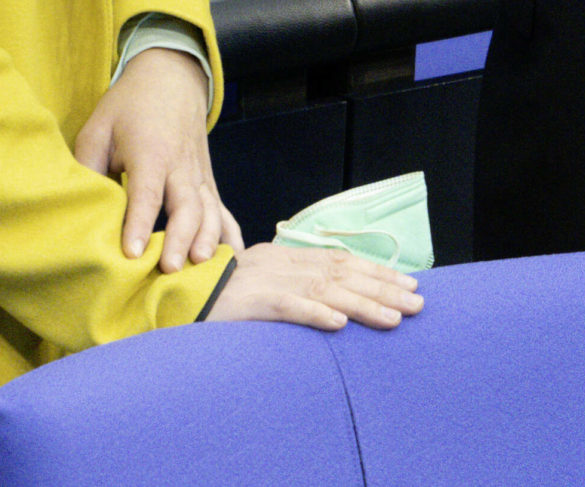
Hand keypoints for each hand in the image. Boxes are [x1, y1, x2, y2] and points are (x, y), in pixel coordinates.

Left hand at [72, 48, 242, 271]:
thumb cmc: (129, 105)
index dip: (140, 223)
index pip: (147, 192)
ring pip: (210, 209)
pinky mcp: (207, 179)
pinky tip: (233, 258)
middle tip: (170, 269)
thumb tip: (79, 207)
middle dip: (181, 238)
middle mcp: (180, 164)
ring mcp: (199, 173)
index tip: (132, 253)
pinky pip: (222, 208)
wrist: (171, 76)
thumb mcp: (99, 126)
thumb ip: (88, 166)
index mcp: (150, 151)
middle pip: (187, 205)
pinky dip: (229, 233)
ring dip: (207, 239)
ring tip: (201, 266)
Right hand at [206, 242, 422, 330]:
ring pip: (323, 290)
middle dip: (383, 287)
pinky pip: (286, 308)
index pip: (338, 261)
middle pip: (341, 273)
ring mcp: (263, 282)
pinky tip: (339, 326)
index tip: (408, 283)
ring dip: (362, 304)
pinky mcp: (247, 303)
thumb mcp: (255, 286)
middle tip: (418, 302)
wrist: (167, 293)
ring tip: (395, 318)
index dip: (375, 271)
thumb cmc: (212, 296)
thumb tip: (329, 306)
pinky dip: (314, 314)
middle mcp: (278, 264)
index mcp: (282, 257)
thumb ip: (288, 289)